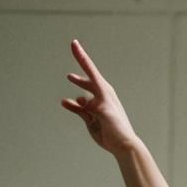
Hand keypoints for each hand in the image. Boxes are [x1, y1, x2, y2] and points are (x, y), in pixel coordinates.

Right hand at [61, 39, 139, 155]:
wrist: (121, 144)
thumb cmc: (117, 127)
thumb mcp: (106, 113)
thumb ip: (94, 105)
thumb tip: (81, 100)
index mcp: (104, 91)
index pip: (90, 70)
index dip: (81, 56)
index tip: (74, 43)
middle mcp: (100, 96)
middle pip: (87, 79)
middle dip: (80, 68)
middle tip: (74, 50)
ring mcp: (95, 107)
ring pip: (82, 95)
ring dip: (76, 90)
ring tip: (68, 81)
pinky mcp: (91, 117)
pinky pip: (79, 108)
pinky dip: (72, 105)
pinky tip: (65, 103)